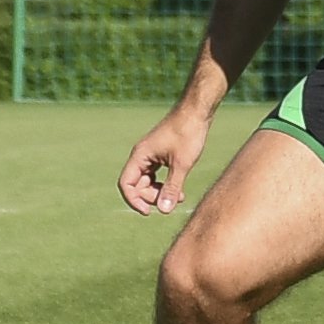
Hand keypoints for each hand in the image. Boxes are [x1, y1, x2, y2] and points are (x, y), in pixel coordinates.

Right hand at [122, 101, 212, 216]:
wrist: (197, 111)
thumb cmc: (188, 133)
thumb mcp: (181, 164)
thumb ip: (171, 188)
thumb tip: (163, 211)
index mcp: (140, 156)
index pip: (126, 184)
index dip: (134, 200)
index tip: (149, 212)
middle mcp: (141, 156)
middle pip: (137, 185)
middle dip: (152, 197)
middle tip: (172, 200)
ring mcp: (151, 155)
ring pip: (148, 181)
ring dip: (160, 192)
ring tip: (180, 197)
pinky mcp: (160, 154)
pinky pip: (156, 175)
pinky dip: (165, 184)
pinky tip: (180, 190)